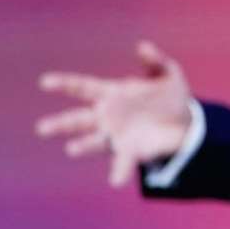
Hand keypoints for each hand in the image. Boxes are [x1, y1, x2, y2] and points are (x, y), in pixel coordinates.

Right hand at [36, 40, 193, 187]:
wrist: (187, 123)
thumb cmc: (171, 95)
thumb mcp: (167, 74)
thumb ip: (155, 61)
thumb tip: (142, 46)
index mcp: (112, 93)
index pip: (82, 87)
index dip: (64, 84)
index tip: (45, 82)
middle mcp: (108, 116)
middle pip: (79, 119)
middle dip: (61, 124)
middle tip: (42, 128)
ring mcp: (117, 135)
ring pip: (94, 142)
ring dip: (83, 146)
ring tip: (72, 149)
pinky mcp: (131, 152)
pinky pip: (122, 162)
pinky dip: (119, 171)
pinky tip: (116, 181)